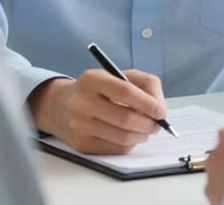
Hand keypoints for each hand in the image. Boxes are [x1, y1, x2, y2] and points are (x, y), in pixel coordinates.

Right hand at [27, 68, 166, 153]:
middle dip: (148, 124)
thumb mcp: (116, 75)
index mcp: (93, 79)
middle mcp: (83, 102)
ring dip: (141, 135)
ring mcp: (80, 125)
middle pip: (125, 118)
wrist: (61, 106)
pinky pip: (115, 148)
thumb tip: (159, 107)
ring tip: (146, 130)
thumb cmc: (97, 89)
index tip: (161, 112)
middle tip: (157, 125)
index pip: (125, 92)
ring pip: (122, 137)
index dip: (147, 103)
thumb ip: (143, 83)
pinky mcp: (81, 145)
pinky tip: (131, 136)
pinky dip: (129, 144)